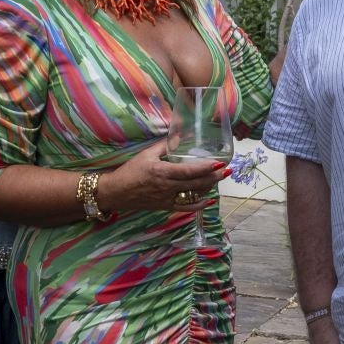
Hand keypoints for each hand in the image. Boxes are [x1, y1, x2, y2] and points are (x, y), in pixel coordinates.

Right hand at [96, 139, 226, 211]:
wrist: (116, 192)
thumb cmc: (130, 171)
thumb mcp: (146, 154)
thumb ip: (164, 145)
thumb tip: (180, 136)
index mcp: (163, 172)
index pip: (189, 171)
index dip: (206, 168)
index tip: (219, 163)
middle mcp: (168, 187)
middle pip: (196, 183)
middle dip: (214, 177)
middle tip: (227, 170)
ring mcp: (168, 198)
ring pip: (193, 194)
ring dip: (209, 187)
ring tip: (220, 178)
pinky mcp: (166, 206)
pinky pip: (185, 208)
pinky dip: (198, 205)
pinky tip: (209, 200)